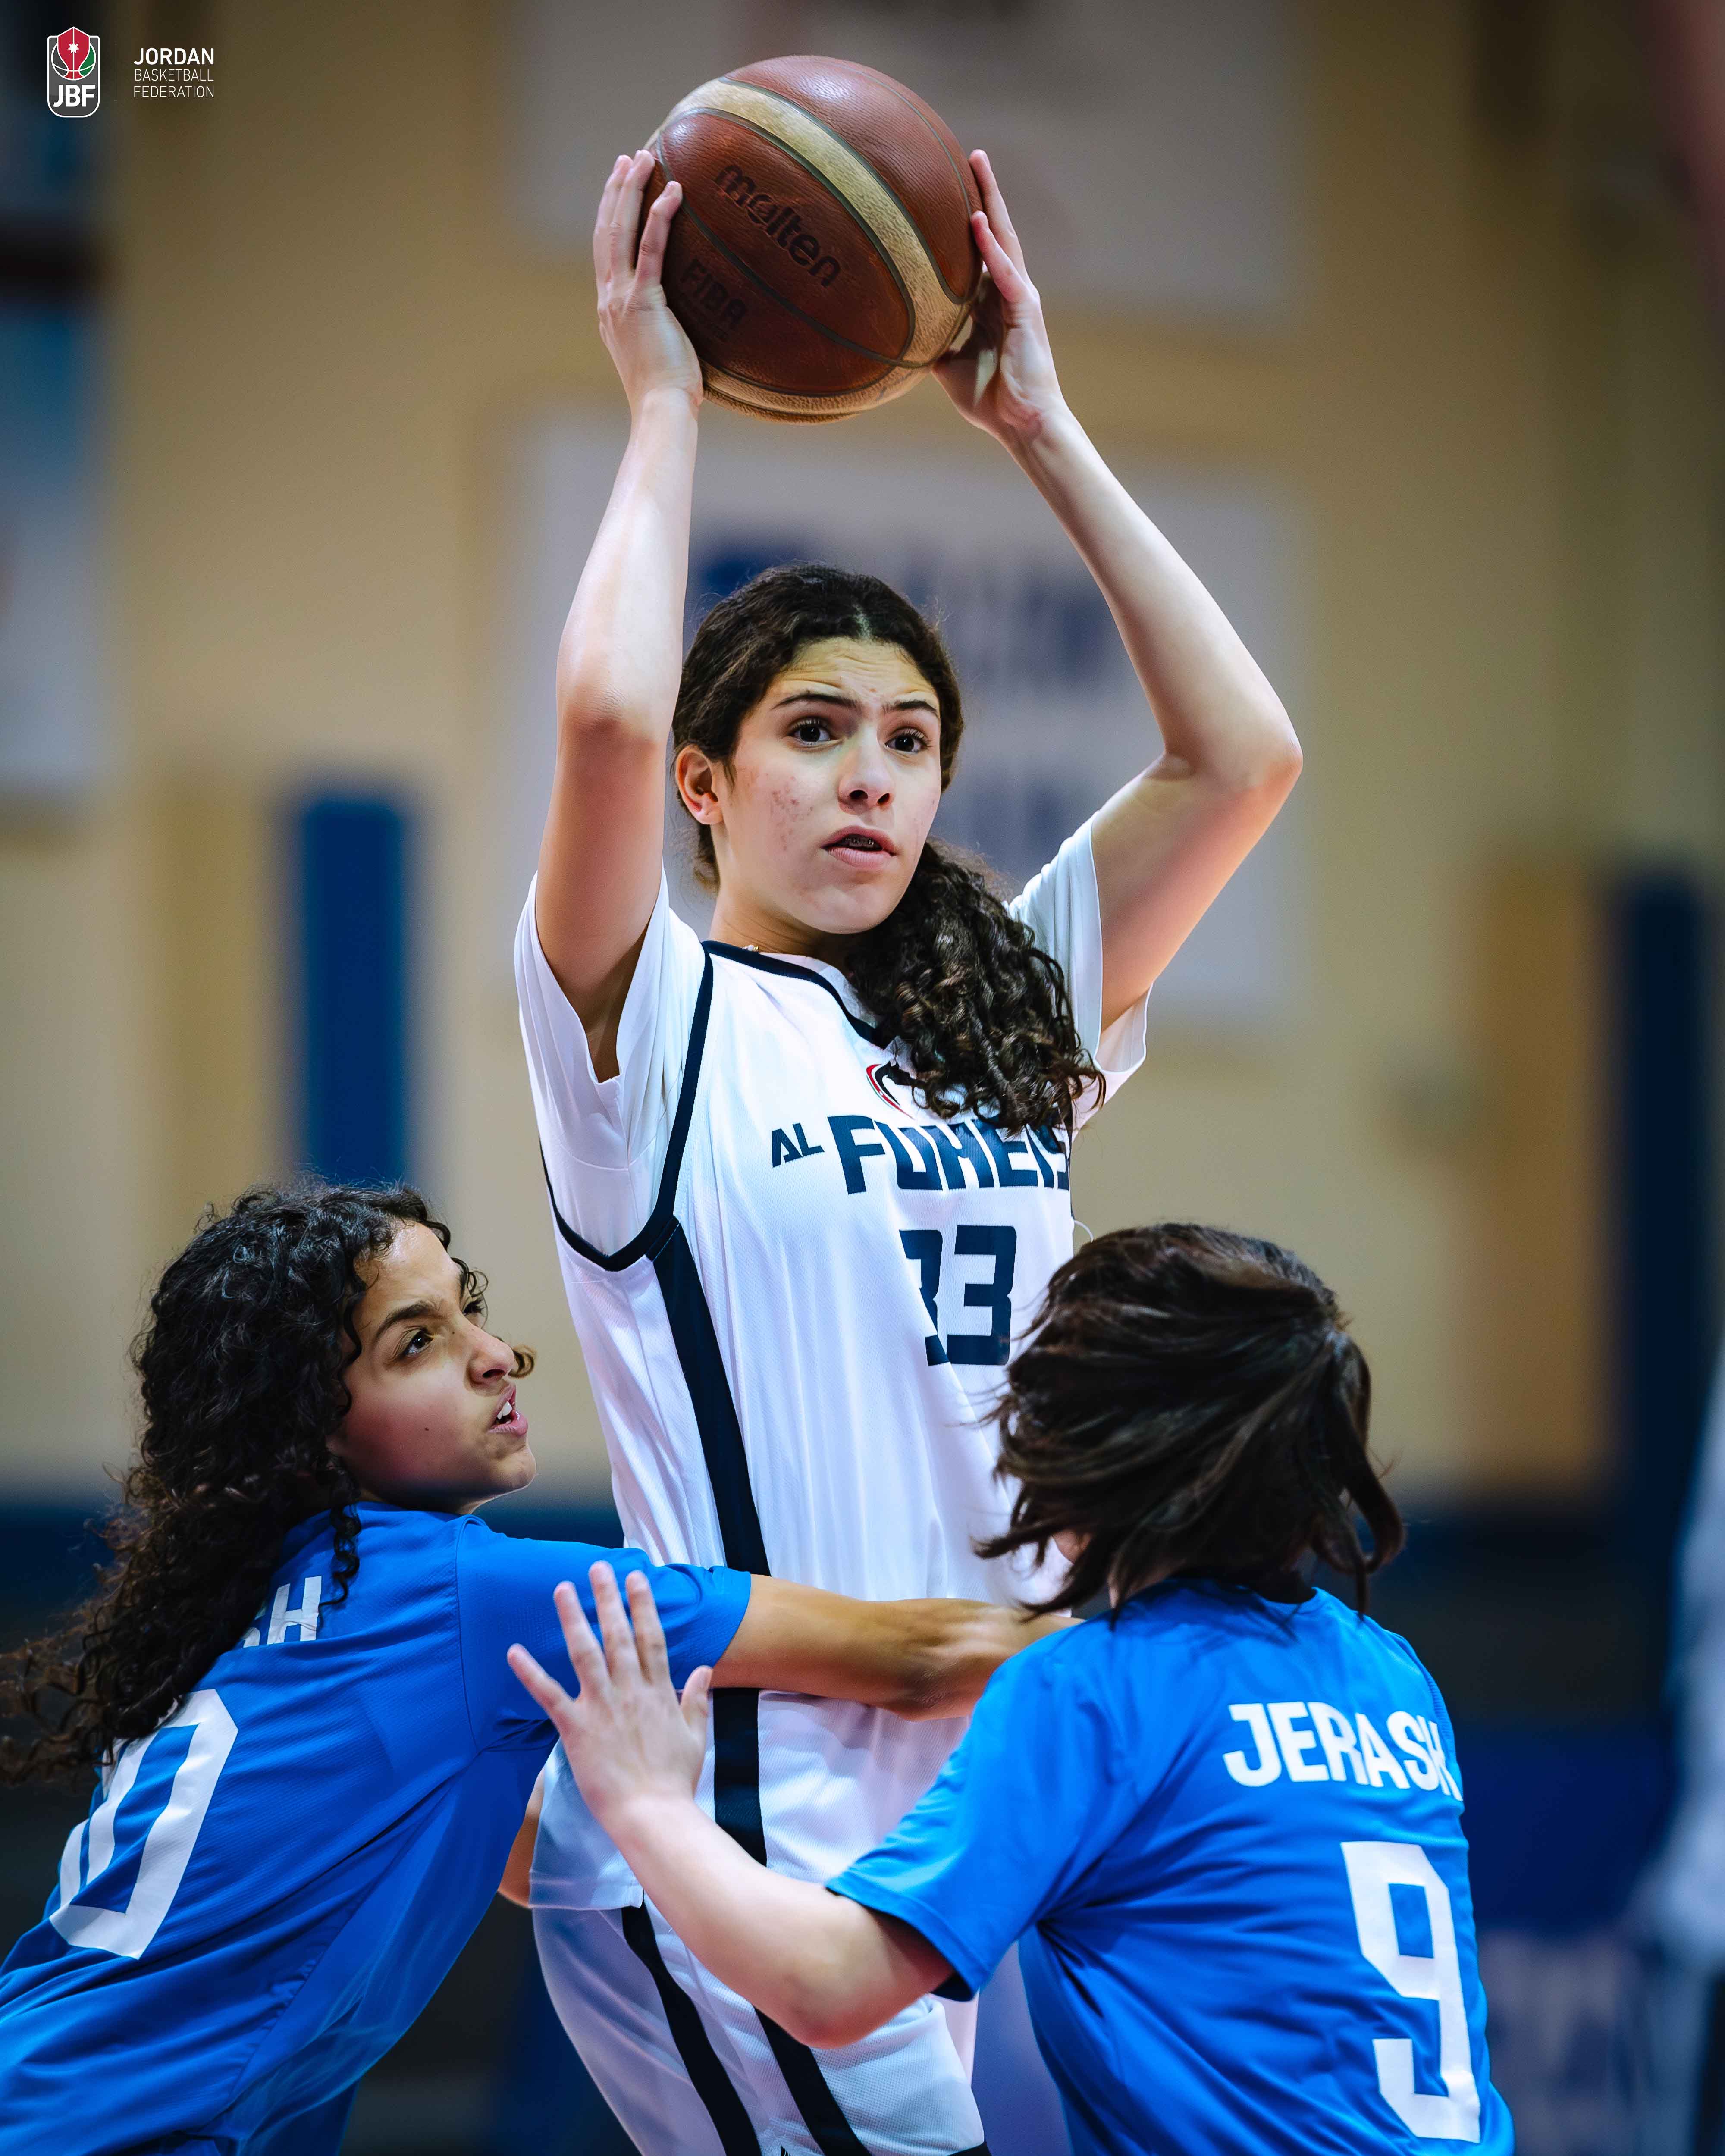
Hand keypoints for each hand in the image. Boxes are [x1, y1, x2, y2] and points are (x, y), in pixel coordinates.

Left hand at [508, 1565, 710, 1833]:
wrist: (653, 1814)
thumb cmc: (674, 1780)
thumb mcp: (695, 1736)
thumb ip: (696, 1700)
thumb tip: (703, 1668)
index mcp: (659, 1692)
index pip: (651, 1638)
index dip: (643, 1605)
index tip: (636, 1577)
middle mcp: (630, 1690)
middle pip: (618, 1634)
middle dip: (608, 1598)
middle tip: (598, 1567)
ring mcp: (603, 1707)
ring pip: (586, 1653)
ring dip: (573, 1619)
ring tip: (562, 1589)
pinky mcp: (577, 1729)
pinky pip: (550, 1696)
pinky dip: (531, 1673)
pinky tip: (514, 1652)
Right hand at [594, 149, 702, 416]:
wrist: (662, 411)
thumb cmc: (668, 393)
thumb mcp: (658, 352)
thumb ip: (660, 328)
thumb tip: (683, 320)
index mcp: (609, 310)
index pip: (606, 252)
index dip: (609, 216)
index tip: (619, 188)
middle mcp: (608, 300)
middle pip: (606, 232)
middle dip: (614, 192)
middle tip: (627, 160)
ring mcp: (621, 299)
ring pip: (619, 231)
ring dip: (629, 191)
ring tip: (641, 159)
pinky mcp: (642, 302)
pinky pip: (650, 249)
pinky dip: (659, 216)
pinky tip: (673, 191)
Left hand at [933, 151, 1065, 449]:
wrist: (1021, 424)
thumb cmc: (990, 400)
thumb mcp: (949, 368)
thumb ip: (933, 344)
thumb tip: (902, 338)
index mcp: (992, 303)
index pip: (980, 251)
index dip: (969, 219)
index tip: (952, 189)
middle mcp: (1008, 292)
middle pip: (996, 232)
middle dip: (984, 193)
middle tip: (971, 155)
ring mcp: (1019, 297)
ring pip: (1004, 239)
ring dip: (992, 200)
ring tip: (978, 163)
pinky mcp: (1025, 310)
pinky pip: (1006, 271)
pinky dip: (991, 247)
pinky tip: (977, 220)